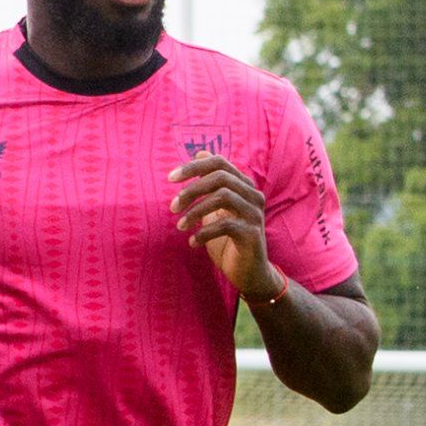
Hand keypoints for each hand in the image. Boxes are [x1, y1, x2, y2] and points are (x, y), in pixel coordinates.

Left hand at [169, 154, 276, 300]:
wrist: (248, 273)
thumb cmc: (228, 240)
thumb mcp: (215, 209)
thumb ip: (209, 184)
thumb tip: (200, 152)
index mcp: (242, 186)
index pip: (219, 163)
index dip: (193, 167)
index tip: (170, 178)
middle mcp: (253, 195)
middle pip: (220, 177)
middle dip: (191, 190)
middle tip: (172, 207)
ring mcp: (255, 214)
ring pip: (223, 197)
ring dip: (196, 211)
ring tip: (180, 226)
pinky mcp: (253, 234)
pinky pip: (226, 224)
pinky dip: (204, 232)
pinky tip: (192, 242)